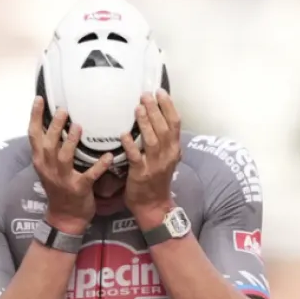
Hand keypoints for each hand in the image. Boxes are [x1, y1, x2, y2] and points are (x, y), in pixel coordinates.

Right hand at [29, 97, 110, 234]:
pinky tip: (109, 156)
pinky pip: (90, 176)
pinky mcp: (80, 189)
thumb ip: (49, 148)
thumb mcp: (47, 168)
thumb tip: (54, 124)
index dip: (34, 117)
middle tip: (63, 110)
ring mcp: (64, 179)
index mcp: (40, 161)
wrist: (65, 217)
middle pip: (48, 144)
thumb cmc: (58, 189)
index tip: (39, 99)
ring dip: (71, 142)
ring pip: (65, 158)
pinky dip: (100, 166)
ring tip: (79, 127)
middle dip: (54, 126)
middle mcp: (49, 168)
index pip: (33, 136)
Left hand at [121, 90, 183, 219]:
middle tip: (145, 95)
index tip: (160, 92)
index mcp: (174, 150)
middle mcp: (167, 155)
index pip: (175, 124)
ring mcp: (155, 165)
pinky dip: (131, 145)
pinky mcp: (141, 174)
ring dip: (145, 123)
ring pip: (152, 140)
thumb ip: (164, 141)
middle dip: (156, 110)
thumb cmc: (157, 180)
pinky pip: (136, 157)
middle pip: (164, 128)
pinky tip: (124, 134)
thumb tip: (157, 118)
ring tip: (138, 108)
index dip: (168, 106)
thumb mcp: (166, 159)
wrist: (153, 206)